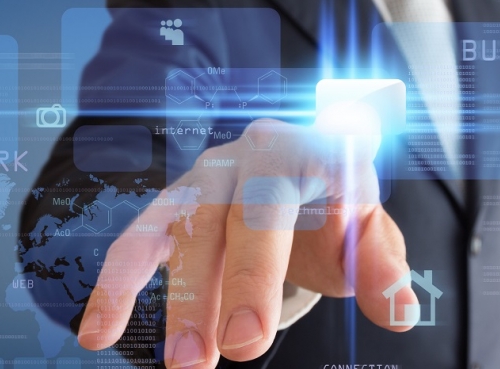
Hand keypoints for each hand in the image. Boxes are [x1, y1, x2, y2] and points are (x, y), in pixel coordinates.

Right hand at [77, 116, 417, 367]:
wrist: (303, 166)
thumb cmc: (337, 202)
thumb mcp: (367, 226)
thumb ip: (380, 262)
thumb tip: (401, 314)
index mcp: (306, 151)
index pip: (278, 204)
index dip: (259, 273)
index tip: (250, 340)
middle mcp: (250, 155)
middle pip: (227, 220)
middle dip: (224, 291)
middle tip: (229, 355)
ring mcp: (207, 176)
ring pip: (180, 231)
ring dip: (176, 298)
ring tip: (182, 364)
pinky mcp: (176, 201)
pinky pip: (139, 238)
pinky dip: (117, 284)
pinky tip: (98, 333)